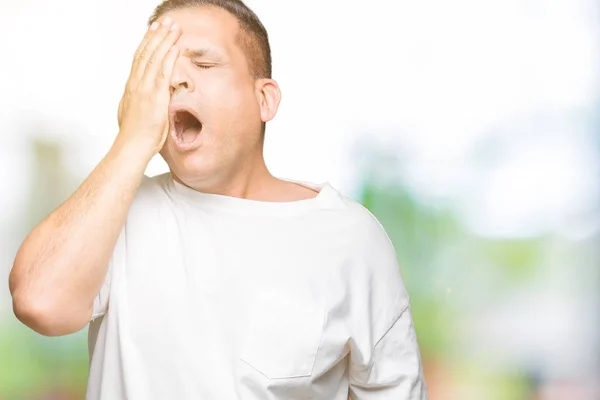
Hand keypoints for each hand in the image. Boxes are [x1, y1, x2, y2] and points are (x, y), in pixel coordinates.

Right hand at [116, 16, 180, 157]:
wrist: (132, 146)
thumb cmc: (134, 135)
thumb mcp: (134, 112)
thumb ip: (139, 101)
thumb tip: (142, 98)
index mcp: (132, 86)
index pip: (139, 58)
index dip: (147, 42)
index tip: (154, 30)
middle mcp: (136, 84)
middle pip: (146, 53)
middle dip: (157, 36)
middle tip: (166, 21)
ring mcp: (144, 89)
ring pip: (154, 59)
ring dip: (164, 41)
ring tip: (174, 28)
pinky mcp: (154, 97)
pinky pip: (162, 73)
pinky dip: (168, 59)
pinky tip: (175, 48)